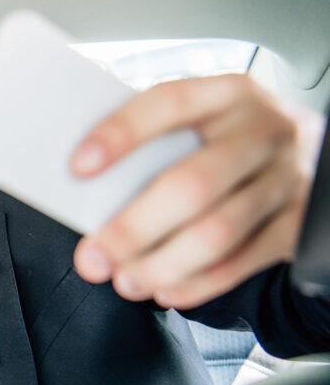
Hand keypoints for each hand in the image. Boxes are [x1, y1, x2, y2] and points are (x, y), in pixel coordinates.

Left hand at [70, 74, 322, 308]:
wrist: (316, 159)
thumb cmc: (228, 144)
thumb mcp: (202, 125)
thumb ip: (154, 147)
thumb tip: (83, 192)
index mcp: (227, 94)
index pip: (170, 103)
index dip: (122, 134)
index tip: (78, 167)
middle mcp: (265, 129)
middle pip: (193, 184)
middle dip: (133, 229)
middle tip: (93, 258)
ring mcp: (288, 177)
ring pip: (217, 232)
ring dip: (161, 266)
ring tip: (125, 281)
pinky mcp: (300, 224)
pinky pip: (243, 262)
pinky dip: (197, 284)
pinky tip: (165, 290)